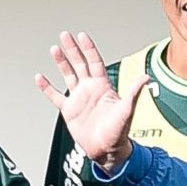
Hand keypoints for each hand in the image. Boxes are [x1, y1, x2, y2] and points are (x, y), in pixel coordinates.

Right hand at [35, 32, 146, 172]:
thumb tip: (146, 77)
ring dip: (61, 62)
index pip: (94, 62)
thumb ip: (134, 92)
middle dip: (72, 49)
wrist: (106, 150)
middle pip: (79, 63)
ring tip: (55, 49)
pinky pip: (55, 96)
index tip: (82, 36)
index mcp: (103, 86)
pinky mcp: (69, 110)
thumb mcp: (127, 109)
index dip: (88, 48)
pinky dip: (47, 88)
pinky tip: (40, 78)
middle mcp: (90, 89)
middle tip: (65, 35)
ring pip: (67, 75)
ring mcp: (78, 98)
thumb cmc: (118, 132)